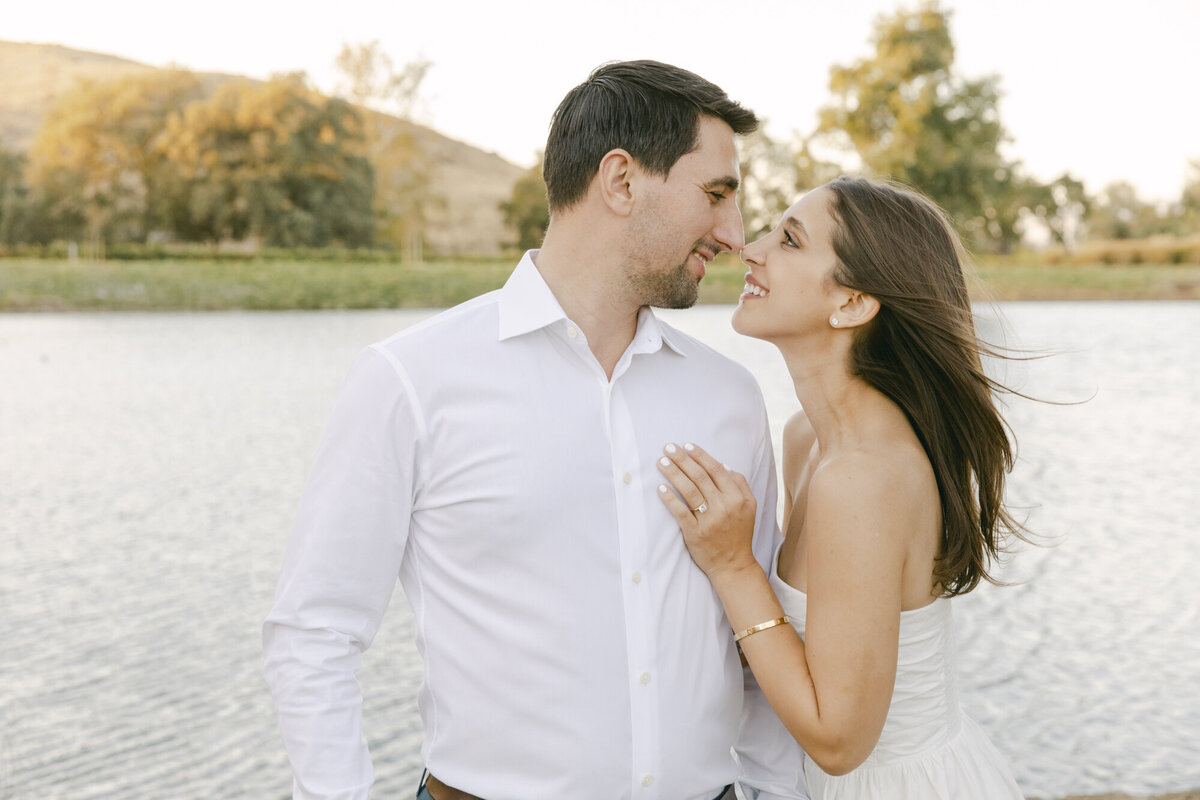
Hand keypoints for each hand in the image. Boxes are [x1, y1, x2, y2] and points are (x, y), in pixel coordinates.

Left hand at [656, 442, 757, 578]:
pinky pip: (680, 512)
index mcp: (737, 497)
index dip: (700, 455)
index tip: (687, 445)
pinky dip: (670, 499)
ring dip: (673, 473)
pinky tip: (660, 488)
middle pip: (700, 477)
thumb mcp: (749, 506)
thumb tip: (723, 464)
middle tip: (668, 447)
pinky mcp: (695, 533)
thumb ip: (740, 484)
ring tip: (661, 462)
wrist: (733, 564)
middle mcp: (724, 507)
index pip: (716, 470)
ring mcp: (709, 520)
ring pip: (689, 491)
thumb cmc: (739, 532)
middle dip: (682, 459)